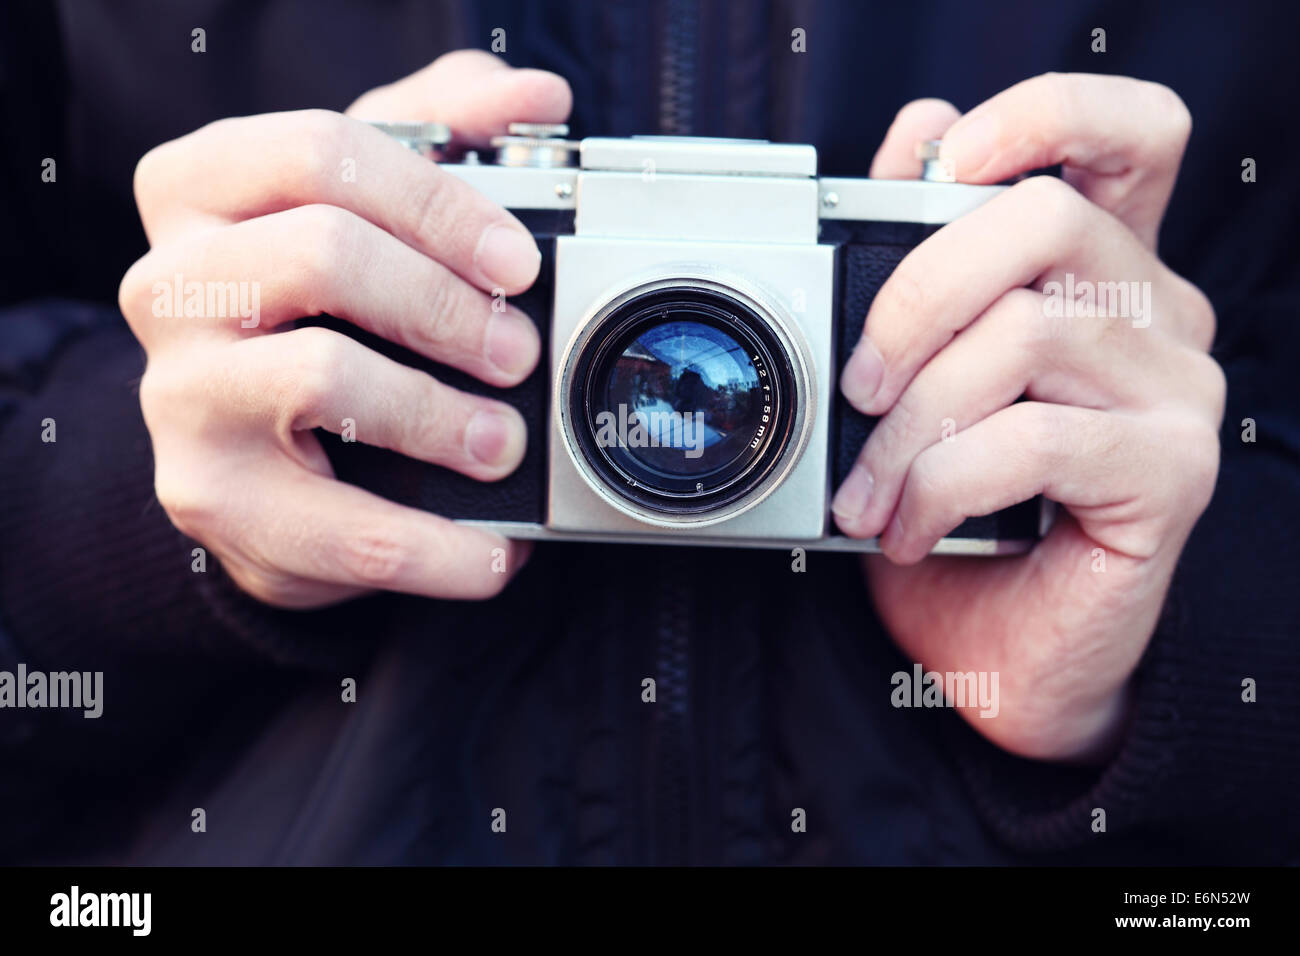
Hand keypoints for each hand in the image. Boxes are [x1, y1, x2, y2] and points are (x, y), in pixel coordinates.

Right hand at [119, 50, 571, 607]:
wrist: (252, 443)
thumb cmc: (317, 304)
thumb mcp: (366, 198)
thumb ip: (443, 128)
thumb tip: (534, 93)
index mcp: (204, 187)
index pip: (319, 152)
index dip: (436, 201)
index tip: (518, 258)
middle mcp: (172, 280)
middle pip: (322, 252)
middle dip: (445, 304)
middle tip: (518, 350)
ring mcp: (178, 391)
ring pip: (319, 377)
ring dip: (439, 416)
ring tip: (504, 444)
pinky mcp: (205, 492)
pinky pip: (336, 527)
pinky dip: (433, 546)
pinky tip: (491, 551)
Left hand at [831, 74, 1224, 760]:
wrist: (1000, 650)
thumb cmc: (960, 518)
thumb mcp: (919, 382)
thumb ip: (924, 266)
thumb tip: (912, 138)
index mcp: (1099, 273)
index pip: (1130, 133)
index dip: (1045, 114)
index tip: (943, 160)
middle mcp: (1155, 313)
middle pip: (1047, 219)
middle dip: (918, 295)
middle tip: (860, 383)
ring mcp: (1175, 389)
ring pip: (1026, 334)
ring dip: (912, 423)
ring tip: (869, 491)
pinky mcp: (1172, 469)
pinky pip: (1032, 437)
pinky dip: (941, 482)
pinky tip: (911, 528)